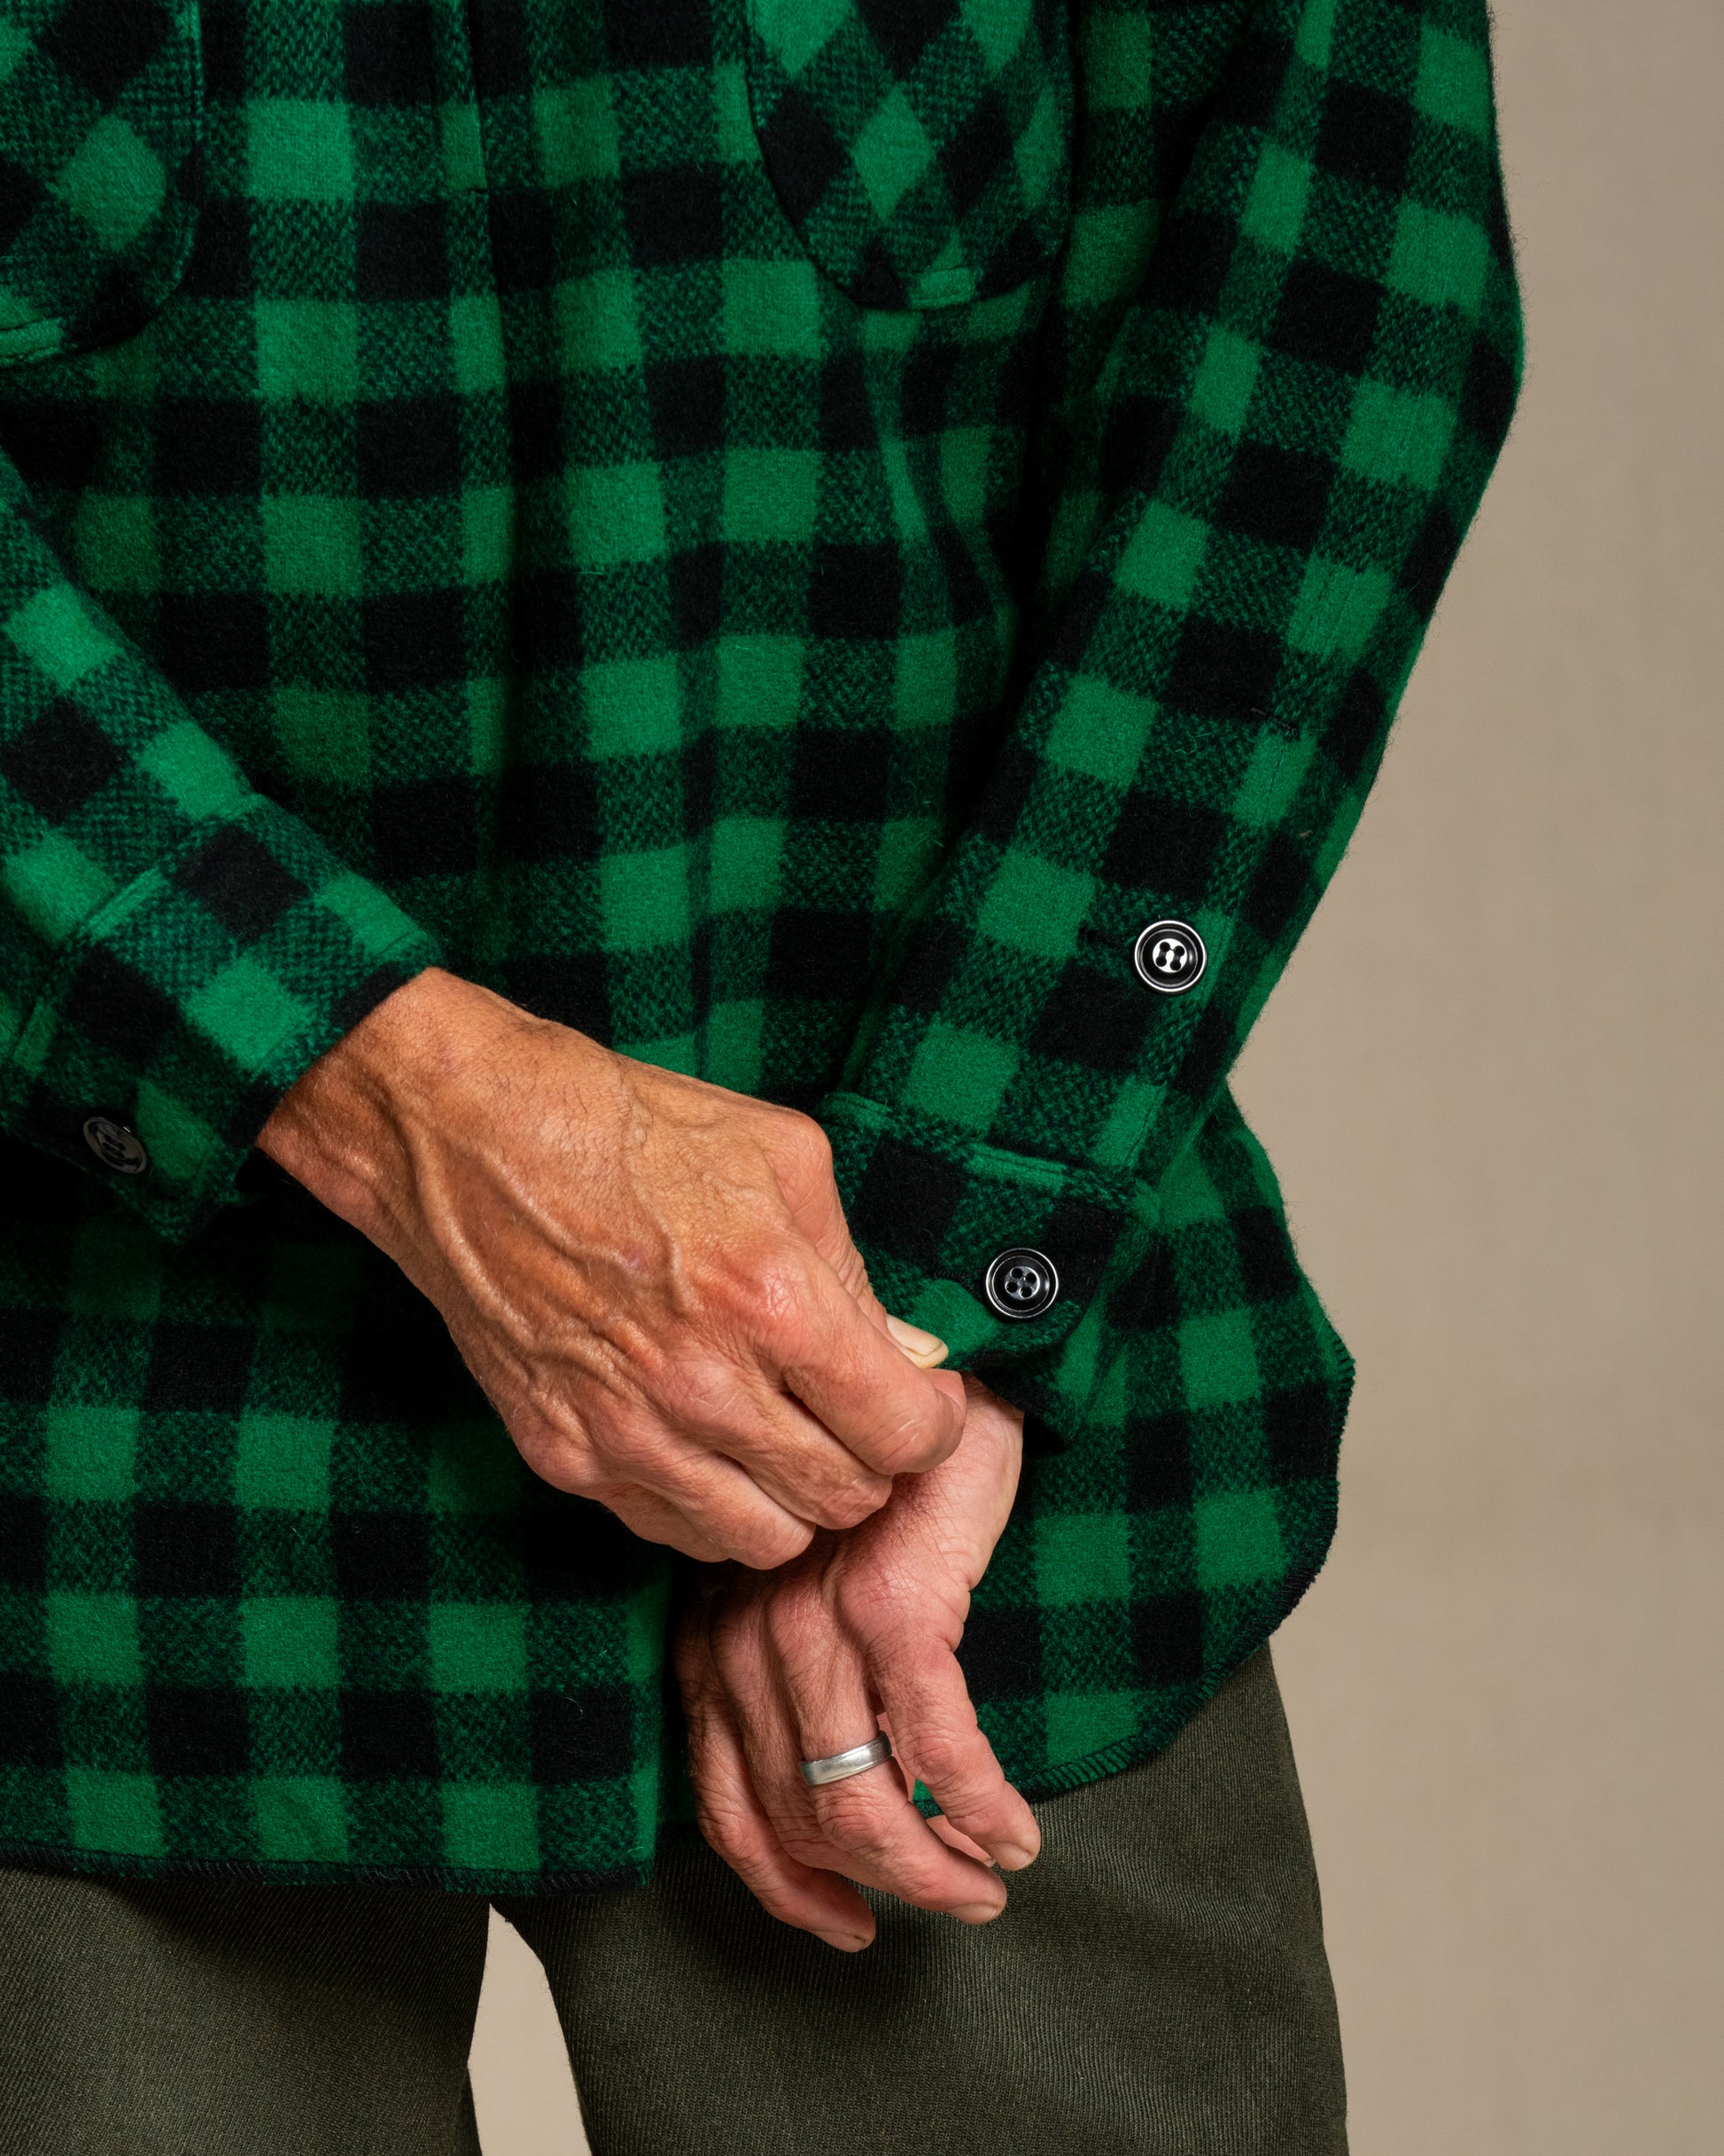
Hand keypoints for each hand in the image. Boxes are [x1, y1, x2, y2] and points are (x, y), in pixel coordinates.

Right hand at [257, 968, 965, 1567]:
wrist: (472, 1140)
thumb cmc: (633, 1128)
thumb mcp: (783, 1158)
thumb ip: (854, 1268)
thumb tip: (910, 1353)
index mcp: (770, 1299)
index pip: (901, 1433)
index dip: (930, 1422)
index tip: (919, 1397)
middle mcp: (701, 1383)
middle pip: (843, 1500)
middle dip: (868, 1462)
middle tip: (853, 1416)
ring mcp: (627, 1431)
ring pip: (764, 1540)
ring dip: (791, 1498)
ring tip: (783, 1438)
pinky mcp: (566, 1455)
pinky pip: (673, 1530)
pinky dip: (709, 1504)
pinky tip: (708, 1442)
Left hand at [675, 1376, 1038, 1948]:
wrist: (937, 1371)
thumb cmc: (877, 1483)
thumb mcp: (802, 1577)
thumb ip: (786, 1671)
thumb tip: (829, 1791)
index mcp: (713, 1639)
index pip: (727, 1804)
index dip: (787, 1884)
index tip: (844, 1920)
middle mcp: (745, 1640)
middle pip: (795, 1820)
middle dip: (876, 1888)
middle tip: (947, 1906)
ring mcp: (814, 1626)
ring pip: (858, 1805)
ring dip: (933, 1872)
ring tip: (987, 1885)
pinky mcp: (895, 1609)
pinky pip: (936, 1751)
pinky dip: (980, 1811)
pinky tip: (1013, 1835)